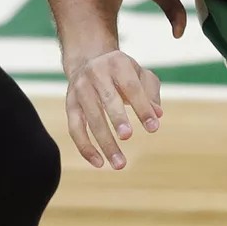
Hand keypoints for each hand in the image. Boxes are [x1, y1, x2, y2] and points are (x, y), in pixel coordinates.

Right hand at [63, 48, 161, 170]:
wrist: (89, 61)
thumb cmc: (122, 73)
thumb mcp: (140, 74)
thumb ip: (150, 92)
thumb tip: (157, 115)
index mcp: (117, 63)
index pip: (131, 87)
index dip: (142, 107)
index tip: (153, 128)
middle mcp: (96, 73)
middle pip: (107, 98)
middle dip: (117, 118)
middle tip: (127, 137)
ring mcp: (80, 89)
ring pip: (91, 118)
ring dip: (105, 142)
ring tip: (119, 164)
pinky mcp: (70, 104)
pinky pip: (75, 128)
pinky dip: (85, 147)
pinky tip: (99, 163)